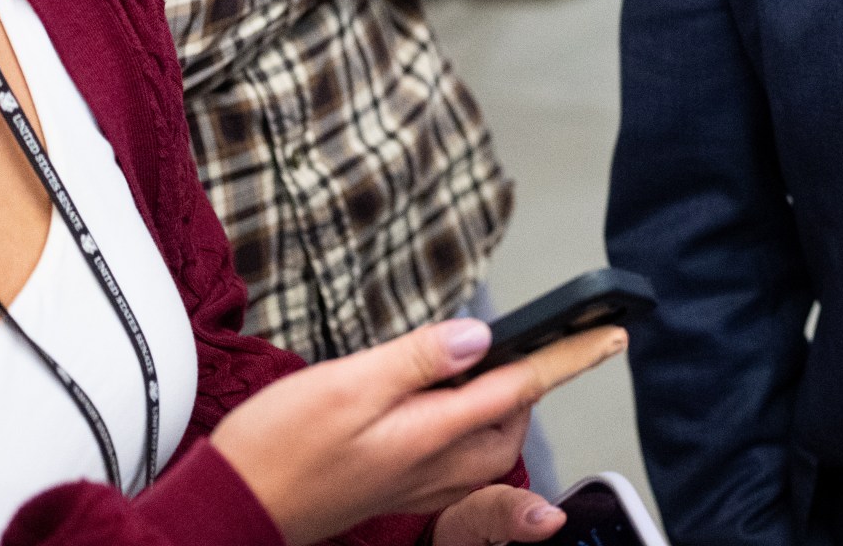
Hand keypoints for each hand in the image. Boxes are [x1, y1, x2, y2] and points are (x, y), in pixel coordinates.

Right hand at [211, 317, 626, 545]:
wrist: (230, 508)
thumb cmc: (277, 448)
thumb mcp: (344, 386)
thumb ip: (417, 360)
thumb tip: (480, 338)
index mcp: (431, 434)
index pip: (520, 387)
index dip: (570, 356)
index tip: (613, 334)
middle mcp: (437, 464)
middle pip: (511, 416)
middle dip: (528, 378)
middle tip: (532, 336)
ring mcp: (419, 481)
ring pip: (487, 438)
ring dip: (497, 402)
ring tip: (477, 363)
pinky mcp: (399, 487)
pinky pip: (458, 455)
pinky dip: (469, 424)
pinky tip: (437, 402)